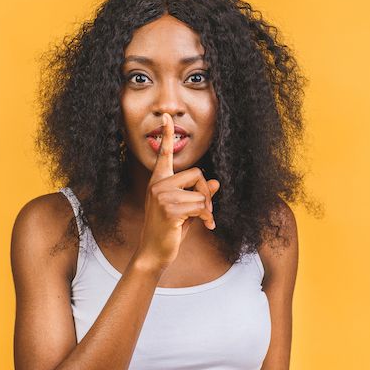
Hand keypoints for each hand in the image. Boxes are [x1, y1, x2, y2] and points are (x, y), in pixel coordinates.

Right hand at [135, 112, 220, 271]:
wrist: (153, 252)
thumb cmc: (169, 230)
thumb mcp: (186, 209)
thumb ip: (198, 194)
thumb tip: (216, 182)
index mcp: (159, 180)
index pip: (163, 153)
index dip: (166, 134)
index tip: (167, 116)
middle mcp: (158, 184)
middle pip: (197, 174)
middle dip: (206, 193)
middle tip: (206, 211)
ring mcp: (162, 195)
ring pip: (201, 193)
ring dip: (207, 210)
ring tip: (202, 221)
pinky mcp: (170, 208)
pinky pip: (201, 206)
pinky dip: (206, 218)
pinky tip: (201, 226)